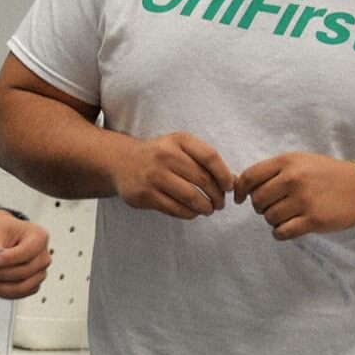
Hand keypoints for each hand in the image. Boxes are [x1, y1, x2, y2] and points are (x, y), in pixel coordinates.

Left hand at [0, 212, 50, 298]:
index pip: (27, 252)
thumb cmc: (2, 230)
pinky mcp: (31, 286)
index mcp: (39, 237)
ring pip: (21, 287)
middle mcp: (43, 257)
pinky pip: (17, 294)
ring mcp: (39, 273)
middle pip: (24, 272)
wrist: (1, 236)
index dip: (8, 259)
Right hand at [112, 132, 234, 218]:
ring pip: (190, 197)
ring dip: (205, 207)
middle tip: (220, 203)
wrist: (122, 162)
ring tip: (209, 209)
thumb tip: (232, 180)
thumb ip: (203, 159)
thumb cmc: (159, 155)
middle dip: (217, 195)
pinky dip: (190, 214)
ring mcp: (154, 176)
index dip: (224, 174)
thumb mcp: (179, 146)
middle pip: (203, 179)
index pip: (209, 156)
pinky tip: (193, 212)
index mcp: (178, 140)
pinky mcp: (145, 195)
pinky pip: (175, 209)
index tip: (229, 186)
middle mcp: (165, 155)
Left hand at [235, 153, 354, 238]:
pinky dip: (281, 232)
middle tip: (273, 206)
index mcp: (287, 162)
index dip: (239, 190)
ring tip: (287, 215)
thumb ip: (273, 170)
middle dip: (260, 206)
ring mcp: (303, 200)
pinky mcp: (313, 220)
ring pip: (269, 218)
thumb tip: (241, 185)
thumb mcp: (300, 161)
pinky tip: (290, 226)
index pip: (250, 177)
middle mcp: (293, 179)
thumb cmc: (326, 173)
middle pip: (257, 200)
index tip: (239, 198)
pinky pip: (282, 232)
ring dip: (273, 220)